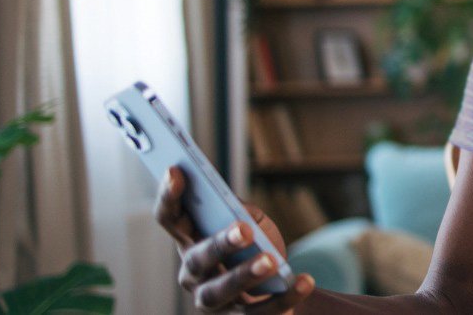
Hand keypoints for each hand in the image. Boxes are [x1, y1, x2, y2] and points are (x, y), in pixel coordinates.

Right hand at [155, 166, 315, 312]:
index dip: (169, 196)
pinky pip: (260, 313)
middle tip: (243, 229)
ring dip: (245, 275)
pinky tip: (304, 281)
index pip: (170, 218)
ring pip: (220, 292)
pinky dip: (285, 297)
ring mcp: (213, 302)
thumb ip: (242, 212)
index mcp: (190, 242)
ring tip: (271, 261)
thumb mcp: (251, 223)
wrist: (277, 286)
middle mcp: (193, 274)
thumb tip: (239, 212)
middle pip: (198, 260)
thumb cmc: (257, 246)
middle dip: (219, 244)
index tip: (176, 171)